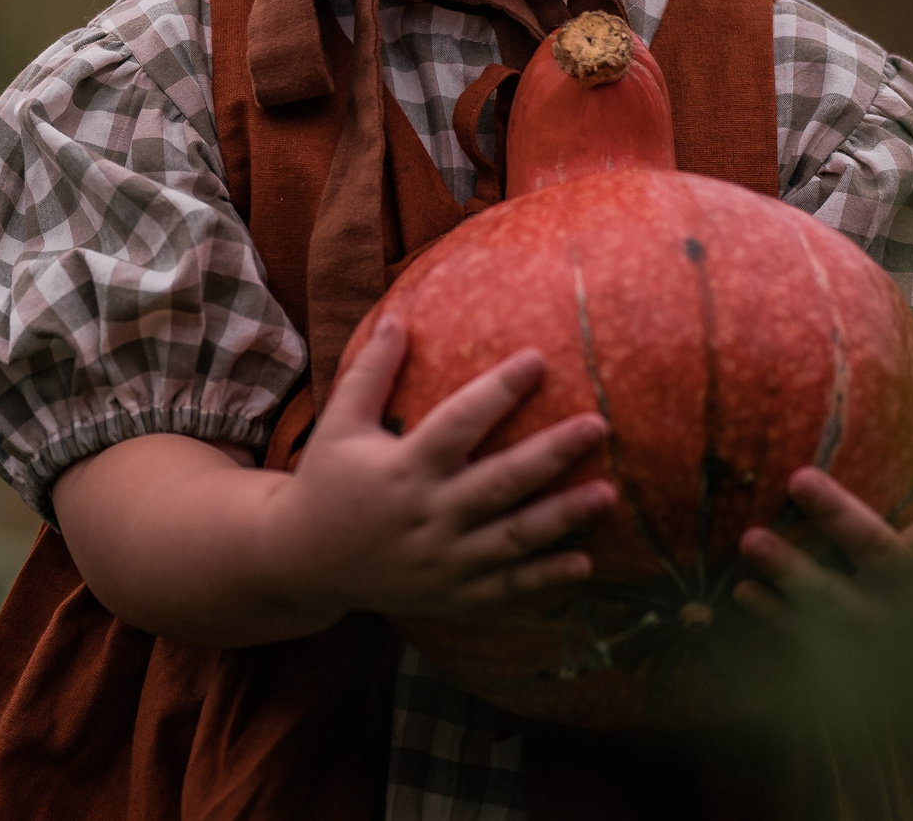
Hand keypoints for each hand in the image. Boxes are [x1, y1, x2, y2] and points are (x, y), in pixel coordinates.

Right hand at [258, 315, 616, 622]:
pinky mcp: (452, 595)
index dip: (498, 391)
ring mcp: (443, 561)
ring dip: (562, 518)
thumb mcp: (339, 425)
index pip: (458, 424)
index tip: (539, 359)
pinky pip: (506, 590)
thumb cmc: (327, 482)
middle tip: (597, 425)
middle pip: (500, 482)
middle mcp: (428, 516)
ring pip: (513, 539)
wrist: (305, 562)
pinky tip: (585, 563)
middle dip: (551, 454)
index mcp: (402, 469)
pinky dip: (545, 579)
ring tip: (608, 494)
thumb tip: (398, 317)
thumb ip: (370, 373)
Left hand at [734, 402, 912, 692]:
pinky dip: (774, 615)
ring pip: (832, 600)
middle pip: (879, 553)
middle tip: (798, 478)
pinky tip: (741, 589)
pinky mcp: (846, 647)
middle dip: (840, 519)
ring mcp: (878, 624)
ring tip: (749, 540)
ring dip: (792, 573)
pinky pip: (804, 632)